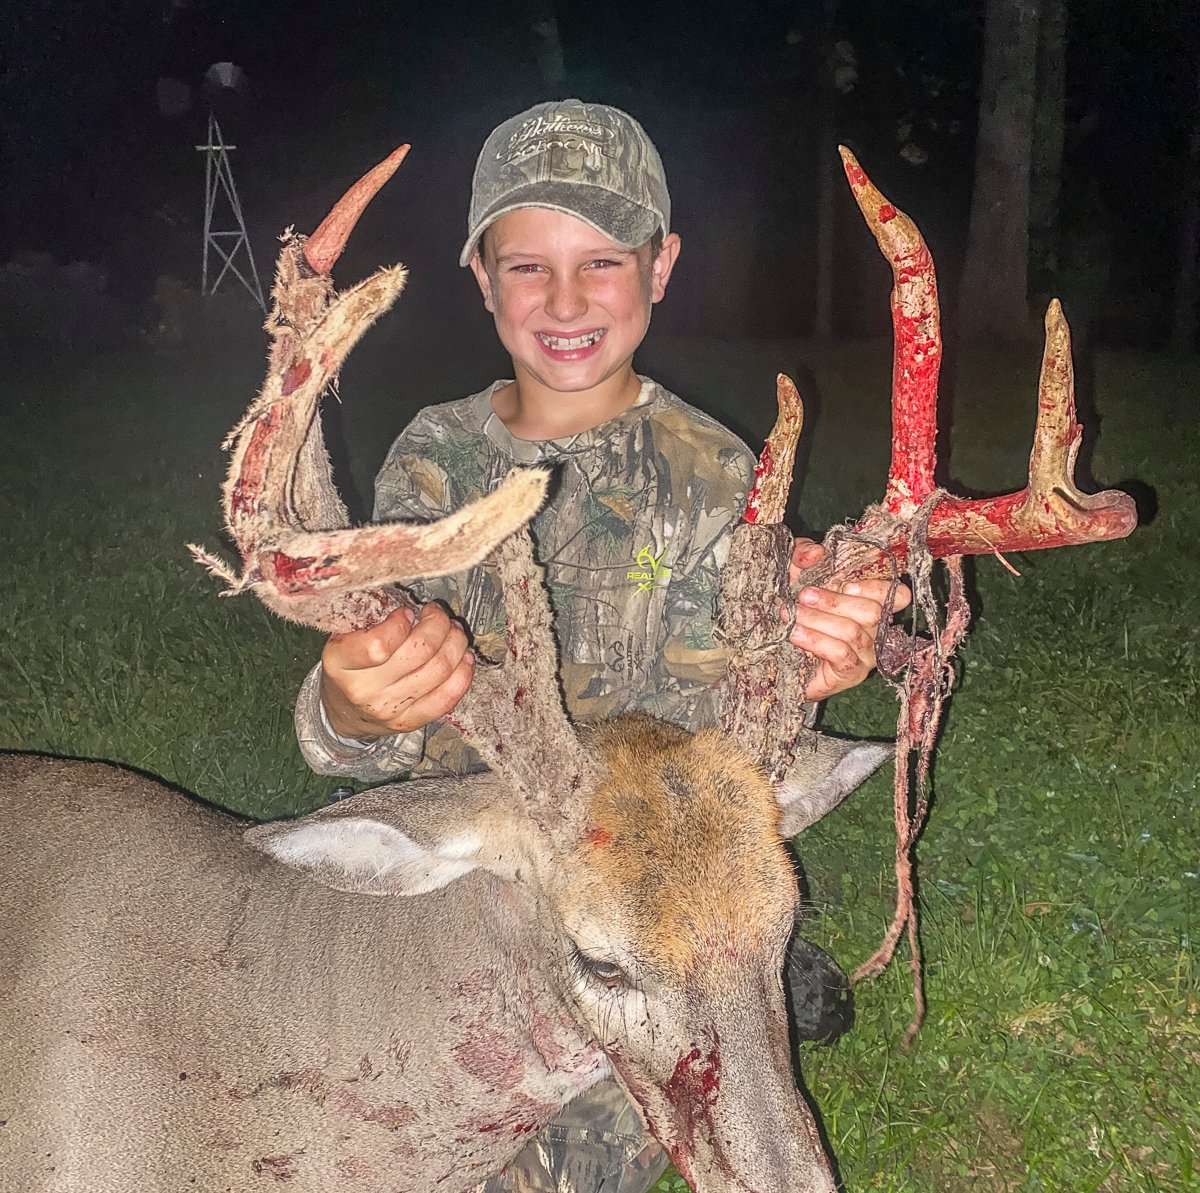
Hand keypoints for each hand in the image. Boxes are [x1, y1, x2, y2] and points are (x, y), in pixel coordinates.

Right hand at [320, 603, 474, 739]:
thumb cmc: (348, 666)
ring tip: (453, 631)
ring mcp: (388, 709)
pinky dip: (462, 674)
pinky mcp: (409, 722)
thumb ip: (371, 621)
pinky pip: (447, 698)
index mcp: (340, 663)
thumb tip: (414, 608)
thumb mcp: (344, 638)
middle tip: (437, 615)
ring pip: (439, 670)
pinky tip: (463, 658)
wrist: (342, 711)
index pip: (379, 645)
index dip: (401, 624)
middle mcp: (363, 690)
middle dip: (438, 624)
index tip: (407, 613)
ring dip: (455, 644)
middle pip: (419, 652)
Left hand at [787, 537, 912, 701]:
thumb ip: (803, 555)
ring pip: (853, 632)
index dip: (877, 587)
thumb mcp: (795, 574)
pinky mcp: (851, 673)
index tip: (845, 584)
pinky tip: (794, 634)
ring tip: (790, 615)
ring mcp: (866, 653)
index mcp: (869, 602)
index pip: (897, 594)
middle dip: (833, 601)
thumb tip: (815, 554)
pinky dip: (815, 641)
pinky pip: (842, 654)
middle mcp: (875, 629)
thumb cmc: (794, 609)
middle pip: (872, 612)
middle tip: (802, 596)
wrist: (776, 654)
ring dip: (817, 620)